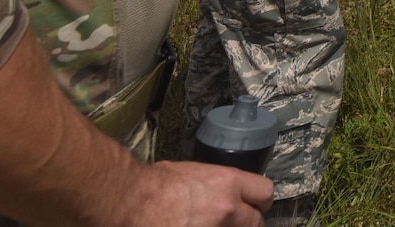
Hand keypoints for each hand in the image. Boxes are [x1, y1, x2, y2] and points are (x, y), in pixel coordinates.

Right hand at [118, 161, 271, 226]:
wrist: (129, 200)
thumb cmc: (153, 185)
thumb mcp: (194, 172)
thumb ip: (218, 185)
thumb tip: (226, 194)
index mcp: (227, 183)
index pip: (265, 192)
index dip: (259, 201)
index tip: (254, 205)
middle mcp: (227, 209)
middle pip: (256, 222)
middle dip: (245, 222)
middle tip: (232, 222)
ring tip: (214, 225)